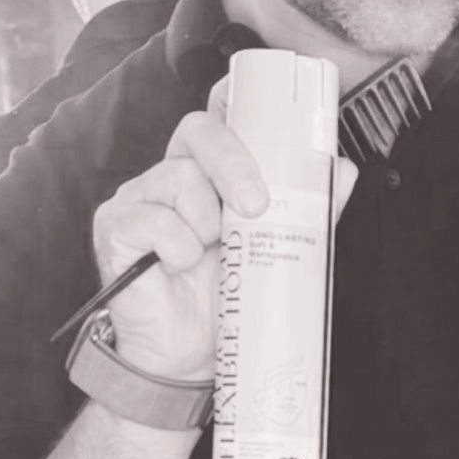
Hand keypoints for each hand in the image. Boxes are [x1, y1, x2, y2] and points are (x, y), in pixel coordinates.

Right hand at [91, 81, 358, 382]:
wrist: (190, 358)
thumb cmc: (227, 299)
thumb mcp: (276, 249)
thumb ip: (308, 208)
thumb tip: (345, 169)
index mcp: (210, 173)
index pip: (218, 118)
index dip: (235, 100)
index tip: (269, 108)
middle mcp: (172, 175)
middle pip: (199, 132)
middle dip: (235, 164)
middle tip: (255, 208)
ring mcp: (139, 198)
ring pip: (178, 178)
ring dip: (206, 220)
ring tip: (211, 254)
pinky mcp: (114, 227)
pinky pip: (149, 219)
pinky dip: (175, 245)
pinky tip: (179, 266)